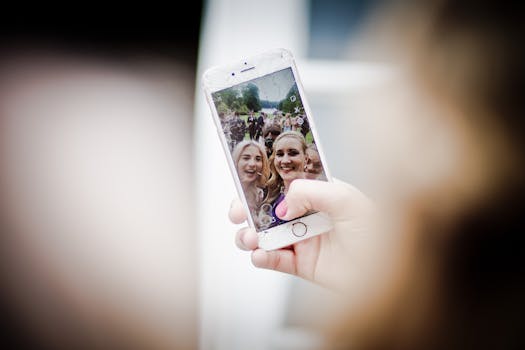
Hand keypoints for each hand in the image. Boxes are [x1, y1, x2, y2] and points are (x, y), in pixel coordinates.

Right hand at [230, 178, 375, 291]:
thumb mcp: (348, 200)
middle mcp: (309, 215)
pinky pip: (275, 260)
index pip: (286, 184)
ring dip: (251, 234)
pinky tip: (260, 255)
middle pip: (270, 209)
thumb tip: (283, 203)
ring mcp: (304, 240)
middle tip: (238, 213)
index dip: (264, 183)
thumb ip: (312, 192)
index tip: (245, 184)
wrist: (388, 274)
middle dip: (249, 209)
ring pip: (267, 235)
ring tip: (249, 237)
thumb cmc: (379, 233)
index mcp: (320, 194)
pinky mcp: (302, 264)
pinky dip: (262, 258)